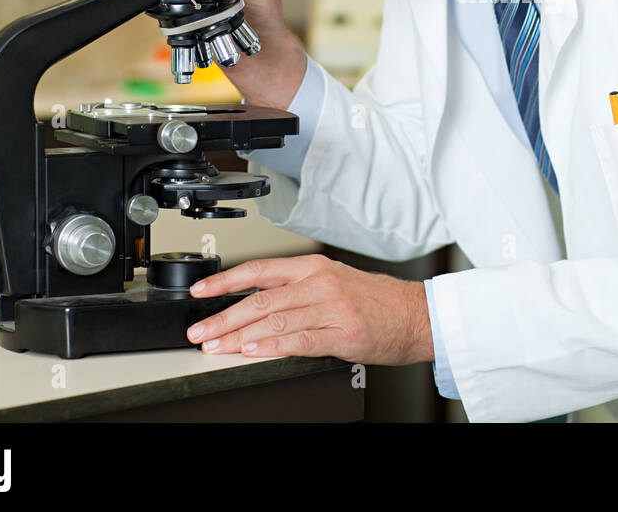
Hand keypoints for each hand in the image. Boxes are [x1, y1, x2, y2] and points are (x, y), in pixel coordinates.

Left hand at [185, 255, 434, 365]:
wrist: (417, 316)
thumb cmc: (378, 303)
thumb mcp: (336, 283)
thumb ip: (299, 290)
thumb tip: (256, 306)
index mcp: (315, 267)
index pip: (260, 270)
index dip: (225, 280)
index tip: (200, 291)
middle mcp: (320, 283)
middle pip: (260, 299)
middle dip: (223, 316)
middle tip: (200, 330)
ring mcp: (331, 307)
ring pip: (273, 319)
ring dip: (238, 336)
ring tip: (216, 346)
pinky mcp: (342, 333)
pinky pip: (299, 340)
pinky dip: (271, 346)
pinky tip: (251, 351)